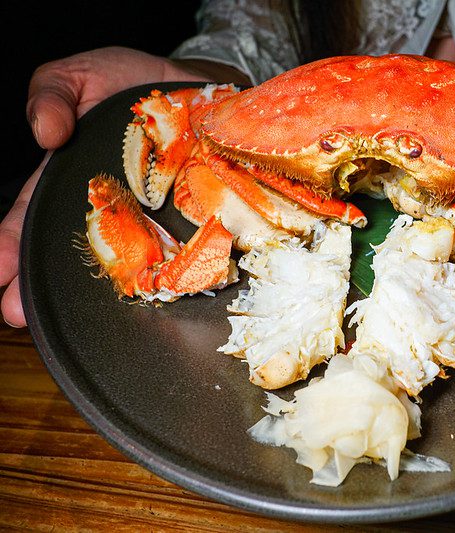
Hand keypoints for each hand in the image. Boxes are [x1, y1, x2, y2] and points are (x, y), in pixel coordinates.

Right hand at [2, 47, 247, 326]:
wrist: (193, 87)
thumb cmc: (130, 85)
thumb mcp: (77, 77)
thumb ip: (51, 95)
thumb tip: (45, 132)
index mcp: (68, 182)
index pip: (31, 221)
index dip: (11, 247)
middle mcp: (106, 208)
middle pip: (69, 252)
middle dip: (42, 285)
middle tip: (20, 312)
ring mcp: (148, 217)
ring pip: (123, 259)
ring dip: (101, 285)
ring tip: (83, 314)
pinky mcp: (188, 216)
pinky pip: (178, 244)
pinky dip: (169, 265)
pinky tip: (157, 285)